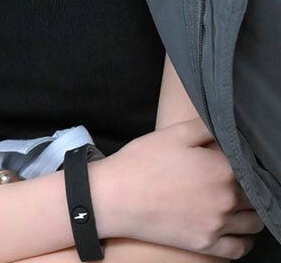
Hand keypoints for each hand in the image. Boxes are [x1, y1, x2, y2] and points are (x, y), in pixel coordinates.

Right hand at [92, 118, 263, 258]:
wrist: (116, 197)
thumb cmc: (143, 162)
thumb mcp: (174, 134)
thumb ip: (206, 127)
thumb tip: (227, 125)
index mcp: (221, 169)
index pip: (250, 164)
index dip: (244, 159)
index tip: (233, 156)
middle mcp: (226, 199)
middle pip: (255, 193)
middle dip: (249, 184)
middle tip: (233, 177)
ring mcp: (218, 225)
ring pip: (254, 221)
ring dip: (251, 210)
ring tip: (238, 201)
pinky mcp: (206, 244)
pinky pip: (240, 248)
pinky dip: (244, 239)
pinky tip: (237, 228)